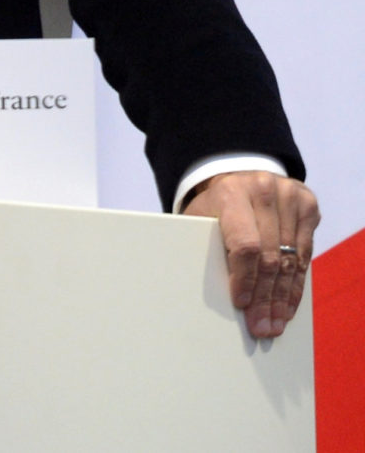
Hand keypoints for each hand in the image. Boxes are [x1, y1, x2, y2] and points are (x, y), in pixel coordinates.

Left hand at [182, 170, 319, 338]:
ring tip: (274, 324)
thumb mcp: (201, 220)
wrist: (239, 179)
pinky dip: (295, 285)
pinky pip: (305, 255)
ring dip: (282, 298)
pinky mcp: (308, 205)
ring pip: (290, 260)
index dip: (245, 278)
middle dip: (265, 298)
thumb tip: (198, 292)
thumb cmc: (214, 207)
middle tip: (261, 327)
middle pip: (271, 257)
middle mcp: (264, 190)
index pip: (245, 245)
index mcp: (232, 192)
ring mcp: (290, 195)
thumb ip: (204, 246)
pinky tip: (287, 306)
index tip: (241, 304)